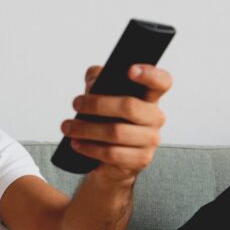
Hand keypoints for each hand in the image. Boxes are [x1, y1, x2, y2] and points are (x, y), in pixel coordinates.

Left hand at [61, 64, 171, 181]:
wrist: (109, 160)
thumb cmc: (108, 122)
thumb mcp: (101, 97)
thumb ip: (98, 80)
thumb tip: (94, 77)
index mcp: (149, 98)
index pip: (161, 82)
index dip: (150, 74)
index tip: (130, 70)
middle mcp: (155, 117)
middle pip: (130, 106)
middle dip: (97, 104)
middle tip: (76, 104)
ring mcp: (150, 140)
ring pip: (117, 132)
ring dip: (86, 129)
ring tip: (67, 127)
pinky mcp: (139, 160)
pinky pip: (112, 153)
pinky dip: (90, 148)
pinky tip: (76, 143)